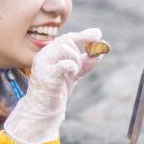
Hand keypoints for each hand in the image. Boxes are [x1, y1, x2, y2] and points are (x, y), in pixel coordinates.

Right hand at [3, 28, 103, 143]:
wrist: (43, 110)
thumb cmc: (56, 90)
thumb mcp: (73, 73)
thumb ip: (85, 62)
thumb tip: (100, 50)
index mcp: (49, 53)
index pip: (67, 38)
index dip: (84, 35)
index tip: (98, 33)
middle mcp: (43, 56)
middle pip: (66, 41)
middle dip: (79, 53)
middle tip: (78, 68)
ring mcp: (43, 65)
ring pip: (65, 49)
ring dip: (76, 60)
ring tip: (73, 73)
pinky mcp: (47, 77)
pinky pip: (62, 64)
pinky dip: (71, 65)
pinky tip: (73, 71)